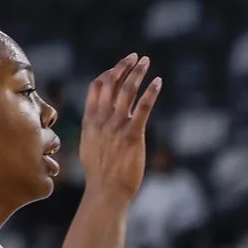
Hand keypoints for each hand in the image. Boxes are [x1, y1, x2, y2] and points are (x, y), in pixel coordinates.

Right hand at [77, 54, 162, 203]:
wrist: (106, 190)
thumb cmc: (100, 174)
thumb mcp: (89, 146)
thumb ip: (94, 130)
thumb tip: (97, 124)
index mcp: (90, 120)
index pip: (97, 87)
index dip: (109, 73)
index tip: (119, 66)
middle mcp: (102, 119)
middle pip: (112, 83)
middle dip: (125, 67)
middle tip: (136, 56)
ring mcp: (117, 126)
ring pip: (127, 91)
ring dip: (137, 73)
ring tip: (146, 62)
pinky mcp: (133, 135)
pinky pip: (143, 107)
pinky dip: (151, 92)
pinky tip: (158, 82)